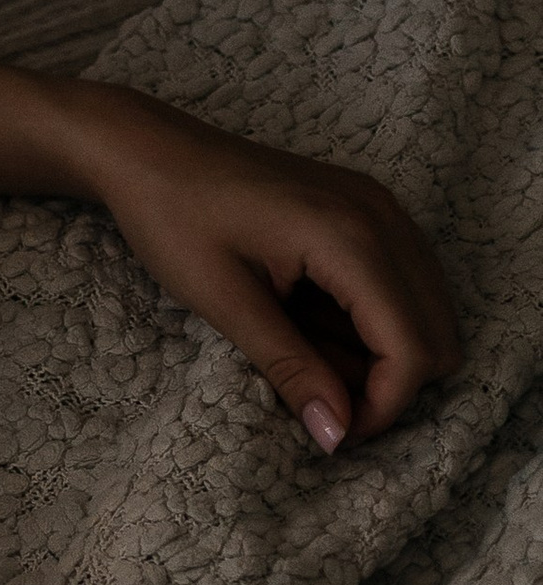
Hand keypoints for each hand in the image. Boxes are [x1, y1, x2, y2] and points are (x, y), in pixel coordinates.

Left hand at [80, 91, 460, 452]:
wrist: (146, 149)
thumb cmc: (172, 216)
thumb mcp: (225, 301)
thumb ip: (291, 368)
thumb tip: (337, 435)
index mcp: (350, 237)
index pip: (412, 348)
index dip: (382, 406)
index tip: (332, 431)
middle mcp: (382, 216)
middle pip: (437, 335)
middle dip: (387, 383)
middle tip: (316, 395)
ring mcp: (379, 207)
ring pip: (425, 313)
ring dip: (378, 352)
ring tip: (301, 351)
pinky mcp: (366, 208)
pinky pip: (400, 283)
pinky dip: (369, 319)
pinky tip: (309, 319)